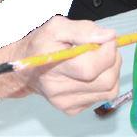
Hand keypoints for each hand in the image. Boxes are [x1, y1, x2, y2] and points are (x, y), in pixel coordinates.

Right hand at [0, 15, 120, 114]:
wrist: (24, 69)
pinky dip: (103, 82)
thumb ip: (84, 29)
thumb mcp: (56, 27)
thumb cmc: (40, 45)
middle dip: (113, 60)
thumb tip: (109, 36)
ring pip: (109, 90)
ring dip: (111, 71)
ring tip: (98, 58)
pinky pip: (102, 97)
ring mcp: (66, 102)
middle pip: (105, 81)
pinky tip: (90, 72)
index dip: (107, 51)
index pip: (90, 68)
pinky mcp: (72, 109)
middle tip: (104, 47)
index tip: (107, 38)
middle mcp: (59, 90)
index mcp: (53, 66)